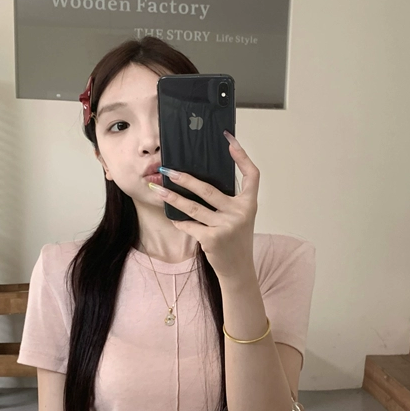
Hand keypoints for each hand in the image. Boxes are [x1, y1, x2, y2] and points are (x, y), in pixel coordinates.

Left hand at [151, 131, 258, 280]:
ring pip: (193, 207)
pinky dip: (179, 221)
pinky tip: (171, 216)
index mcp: (249, 203)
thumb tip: (199, 179)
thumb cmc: (235, 239)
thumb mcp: (239, 217)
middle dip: (184, 178)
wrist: (238, 270)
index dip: (242, 156)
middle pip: (208, 189)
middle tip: (167, 170)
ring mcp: (227, 226)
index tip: (229, 140)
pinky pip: (190, 225)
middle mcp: (241, 212)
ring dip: (172, 198)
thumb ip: (228, 200)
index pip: (252, 174)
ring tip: (157, 190)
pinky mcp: (213, 238)